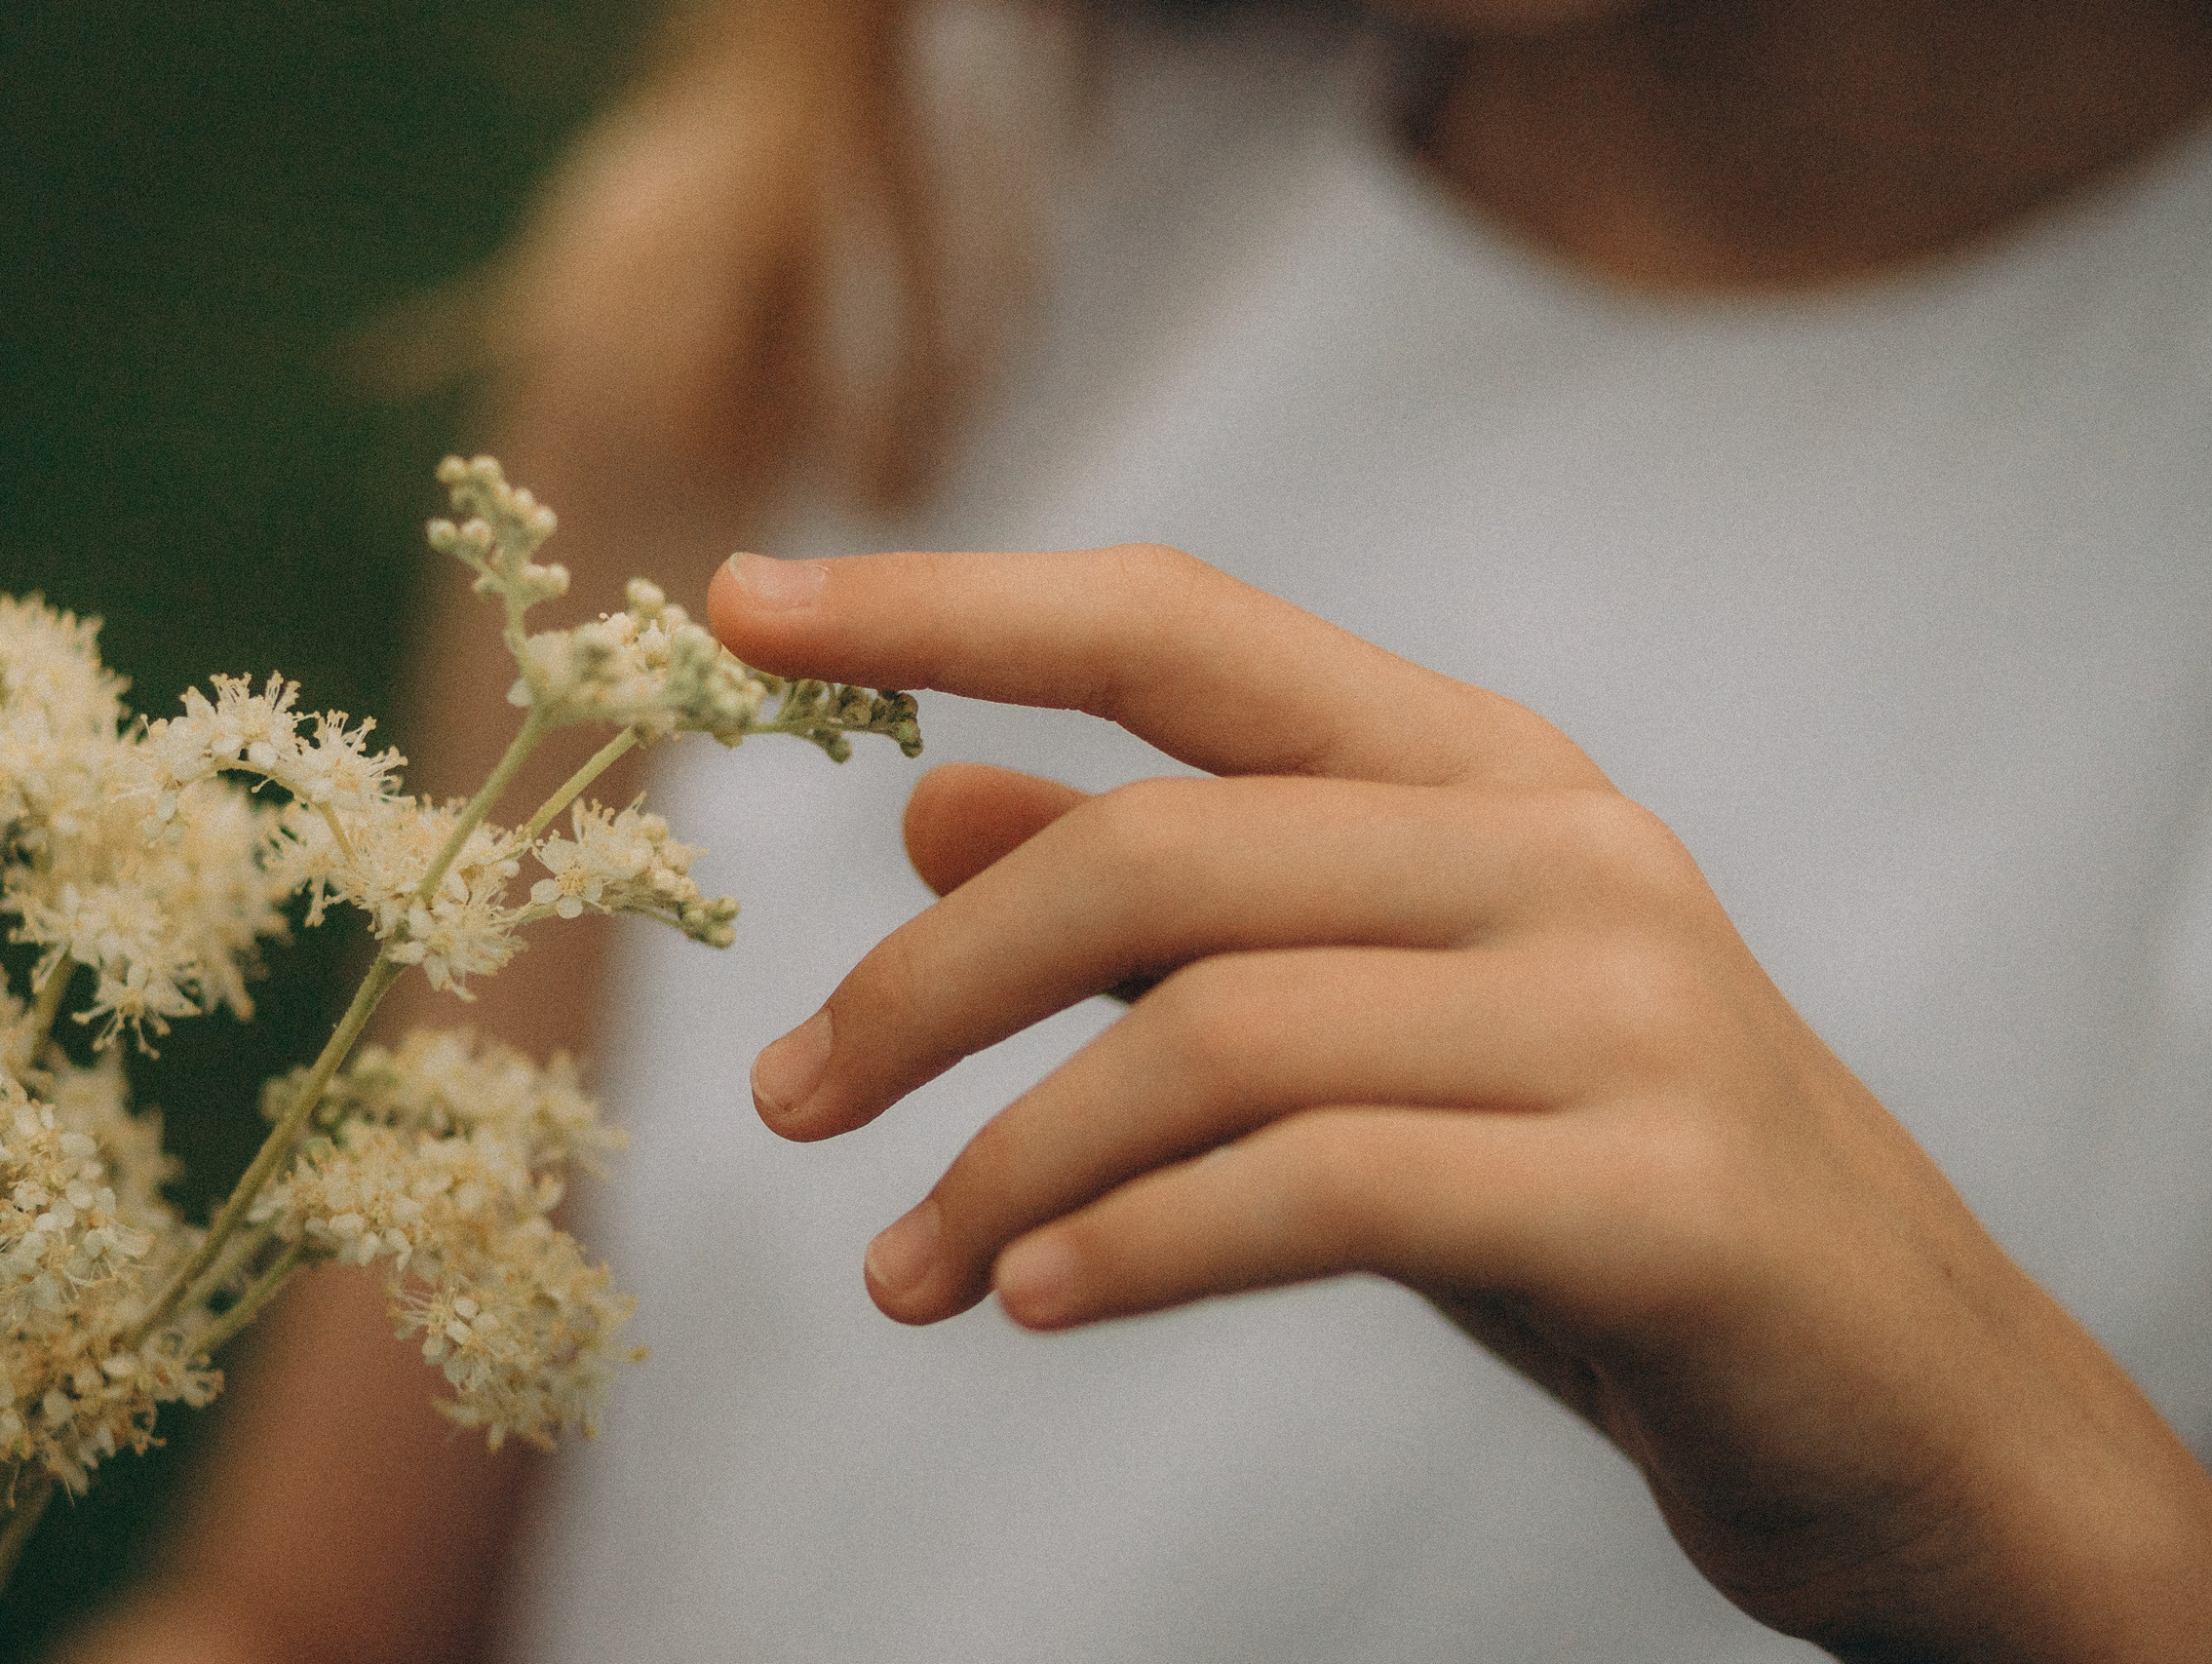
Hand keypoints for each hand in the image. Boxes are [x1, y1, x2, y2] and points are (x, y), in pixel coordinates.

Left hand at [709, 544, 2211, 1662]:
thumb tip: (937, 809)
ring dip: (1010, 1164)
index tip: (741, 610)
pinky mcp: (1661, 1197)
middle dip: (931, 987)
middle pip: (1159, 854)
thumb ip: (1173, 906)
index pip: (1177, 629)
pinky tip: (1030, 1299)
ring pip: (1219, 1035)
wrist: (1887, 1388)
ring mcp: (1626, 1012)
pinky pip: (1326, 1188)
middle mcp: (1558, 850)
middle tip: (786, 1105)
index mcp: (1478, 768)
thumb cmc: (1581, 1175)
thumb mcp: (1363, 1019)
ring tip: (900, 1275)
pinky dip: (1141, 1243)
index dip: (952, 603)